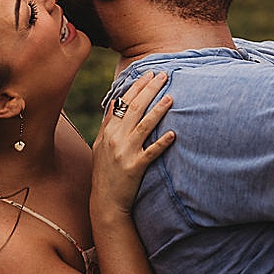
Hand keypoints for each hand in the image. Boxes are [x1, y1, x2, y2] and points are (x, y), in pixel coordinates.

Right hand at [90, 71, 173, 215]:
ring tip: (171, 97)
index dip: (136, 86)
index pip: (122, 102)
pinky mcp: (135, 167)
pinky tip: (173, 134)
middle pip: (134, 108)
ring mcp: (125, 152)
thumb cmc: (105, 172)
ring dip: (158, 110)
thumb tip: (115, 103)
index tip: (149, 73)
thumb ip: (108, 124)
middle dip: (149, 89)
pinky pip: (150, 152)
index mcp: (107, 131)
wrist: (105, 200)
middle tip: (164, 76)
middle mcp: (114, 138)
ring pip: (143, 126)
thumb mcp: (101, 145)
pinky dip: (162, 142)